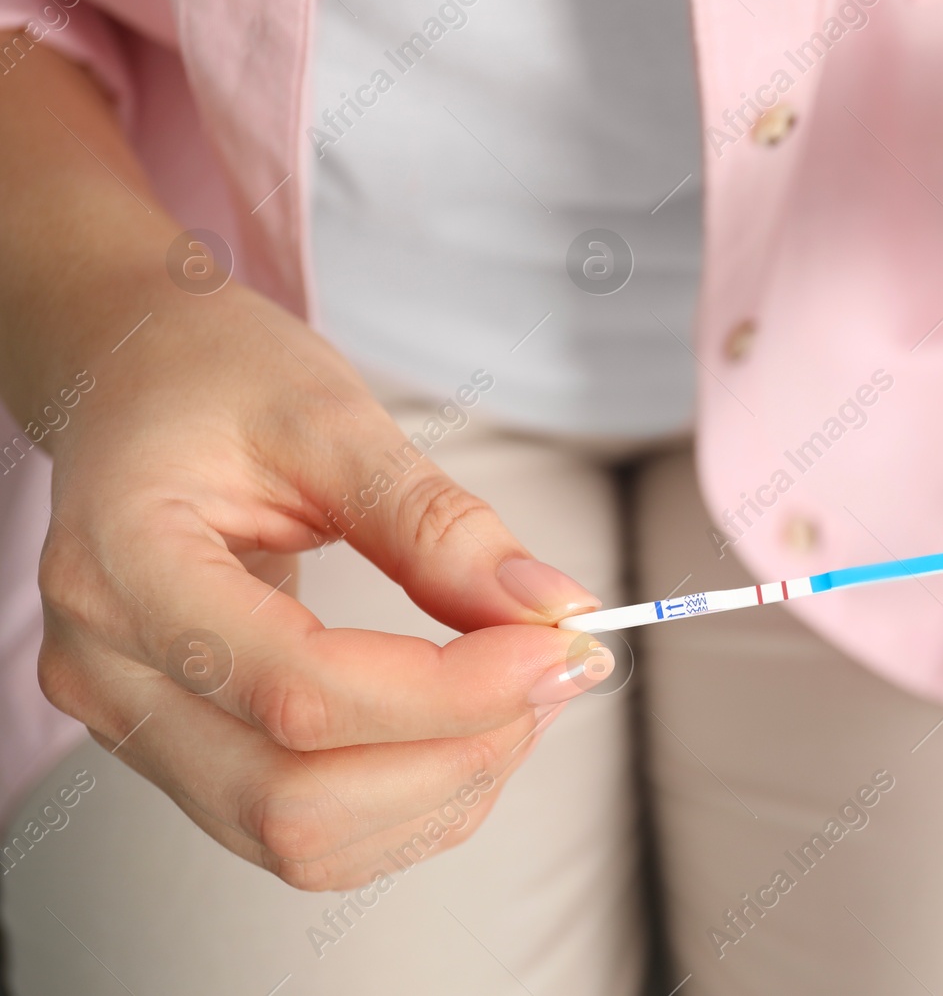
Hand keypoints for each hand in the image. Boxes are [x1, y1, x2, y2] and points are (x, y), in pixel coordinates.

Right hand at [36, 281, 609, 888]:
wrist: (136, 380)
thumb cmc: (217, 379)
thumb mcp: (331, 417)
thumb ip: (436, 523)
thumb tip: (552, 610)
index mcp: (124, 570)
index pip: (298, 689)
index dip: (450, 692)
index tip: (560, 649)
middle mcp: (107, 673)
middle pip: (293, 798)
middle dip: (457, 753)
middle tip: (557, 670)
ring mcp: (132, 725)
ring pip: (303, 839)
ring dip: (442, 788)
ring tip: (521, 691)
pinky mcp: (181, 752)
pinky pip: (304, 831)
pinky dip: (411, 799)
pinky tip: (468, 724)